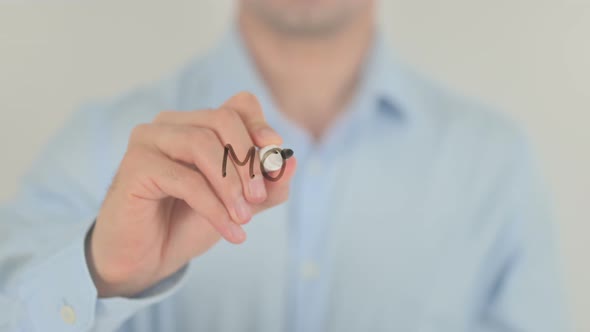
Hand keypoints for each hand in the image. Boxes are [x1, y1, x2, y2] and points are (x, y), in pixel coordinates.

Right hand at [86, 92, 296, 296]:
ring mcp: (149, 140)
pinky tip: (230, 230)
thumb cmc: (189, 222)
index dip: (260, 126)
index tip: (274, 153)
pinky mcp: (135, 166)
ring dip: (231, 185)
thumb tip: (292, 163)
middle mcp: (171, 123)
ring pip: (202, 145)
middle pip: (223, 119)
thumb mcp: (239, 203)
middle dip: (248, 160)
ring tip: (244, 218)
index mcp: (197, 124)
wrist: (147, 257)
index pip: (238, 105)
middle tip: (259, 197)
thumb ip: (267, 186)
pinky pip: (186, 180)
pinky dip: (214, 207)